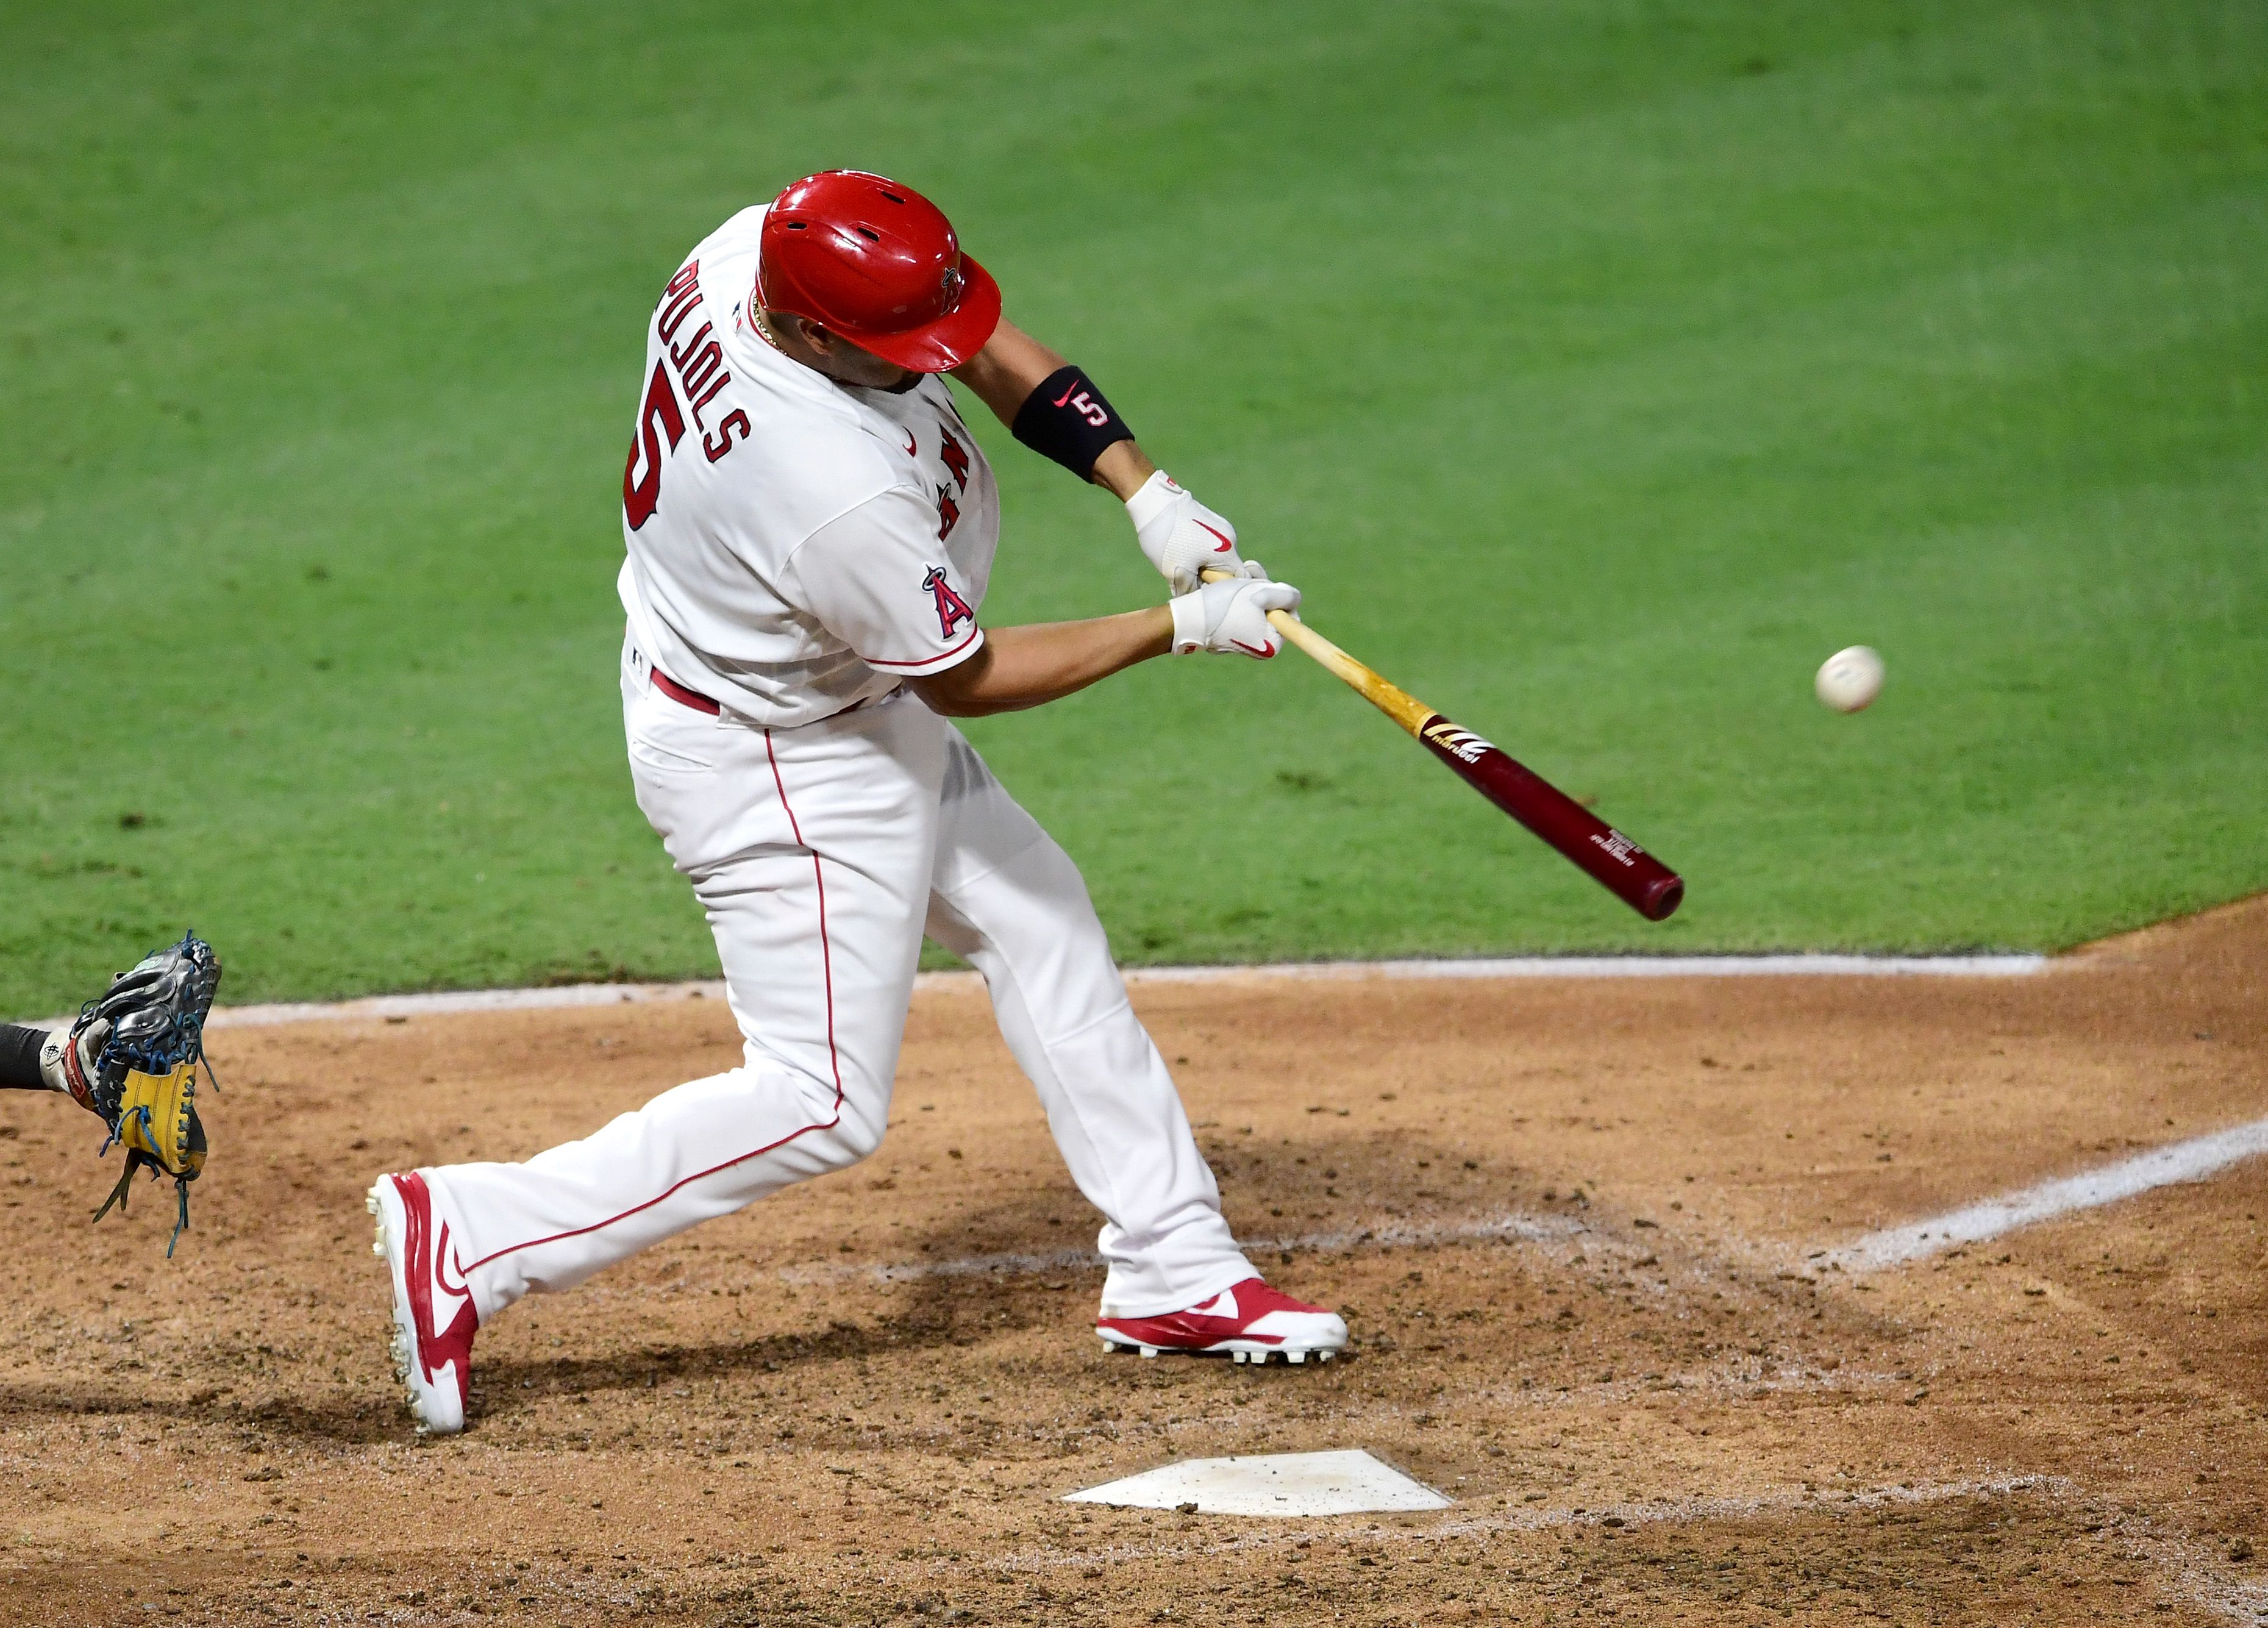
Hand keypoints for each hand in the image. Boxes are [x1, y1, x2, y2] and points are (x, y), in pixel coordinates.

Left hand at [1126, 470, 1255, 593]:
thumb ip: (1190, 591)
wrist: (1154, 502)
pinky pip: (1211, 545)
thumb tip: (1195, 602)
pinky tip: (1183, 553)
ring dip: (1205, 567)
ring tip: (1184, 567)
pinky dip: (1201, 554)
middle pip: (1229, 569)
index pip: (1240, 580)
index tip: (1210, 597)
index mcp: (1227, 551)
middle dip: (1212, 580)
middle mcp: (1230, 538)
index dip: (1227, 592)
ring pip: (1218, 557)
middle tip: (1192, 585)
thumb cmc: (1167, 538)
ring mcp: (1221, 527)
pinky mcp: (1210, 521)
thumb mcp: (1176, 571)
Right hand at [1168, 575, 1300, 656]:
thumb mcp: (1260, 593)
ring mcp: (1245, 640)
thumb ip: (1285, 595)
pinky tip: (1226, 589)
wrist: (1186, 618)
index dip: (1279, 594)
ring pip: (1257, 605)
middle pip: (1273, 608)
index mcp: (1273, 644)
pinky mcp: (1231, 633)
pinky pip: (1242, 611)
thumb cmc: (1224, 605)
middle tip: (1248, 580)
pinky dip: (1237, 597)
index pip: (1290, 614)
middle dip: (1262, 589)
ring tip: (1234, 582)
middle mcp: (1261, 647)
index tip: (1263, 587)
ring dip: (1249, 588)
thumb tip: (1295, 600)